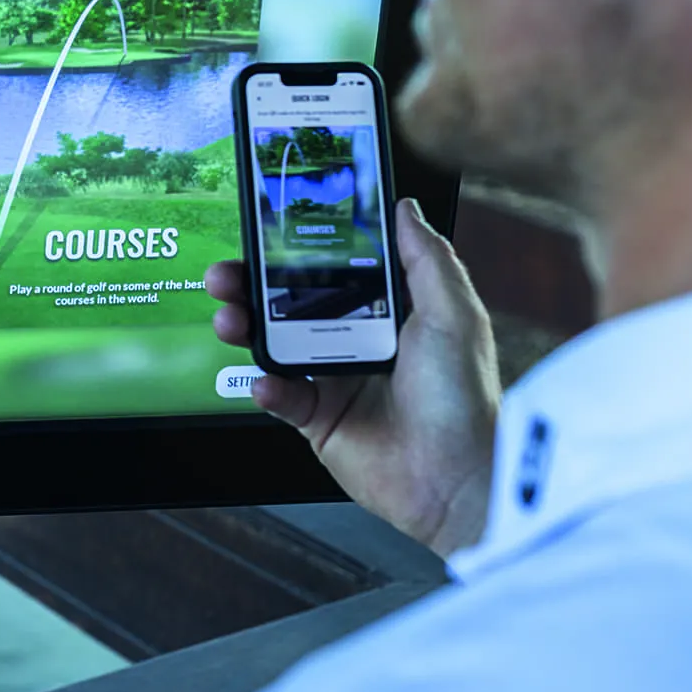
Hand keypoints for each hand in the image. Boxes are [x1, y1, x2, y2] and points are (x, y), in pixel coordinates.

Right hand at [206, 198, 501, 558]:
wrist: (457, 482)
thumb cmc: (466, 399)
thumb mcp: (454, 315)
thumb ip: (427, 258)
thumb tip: (404, 208)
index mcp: (388, 312)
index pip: (332, 268)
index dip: (297, 248)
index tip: (268, 228)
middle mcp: (356, 341)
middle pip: (289, 302)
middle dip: (250, 285)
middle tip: (226, 274)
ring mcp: (334, 381)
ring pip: (273, 343)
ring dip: (244, 328)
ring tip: (230, 321)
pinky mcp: (318, 420)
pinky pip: (280, 396)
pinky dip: (266, 386)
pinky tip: (266, 381)